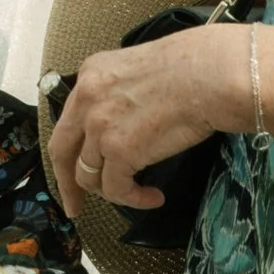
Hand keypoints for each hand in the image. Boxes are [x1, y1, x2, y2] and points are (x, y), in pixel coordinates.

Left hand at [49, 23, 236, 211]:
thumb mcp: (138, 68)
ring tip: (138, 193)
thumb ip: (119, 93)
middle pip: (63, 152)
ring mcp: (99, 127)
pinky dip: (134, 199)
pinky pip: (117, 190)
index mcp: (91, 74)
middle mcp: (87, 99)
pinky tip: (153, 197)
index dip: (70, 149)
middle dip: (67, 184)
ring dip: (113, 191)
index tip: (73, 168)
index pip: (69, 120)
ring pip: (90, 175)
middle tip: (75, 206)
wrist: (210, 75)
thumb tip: (122, 123)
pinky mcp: (120, 151)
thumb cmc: (192, 67)